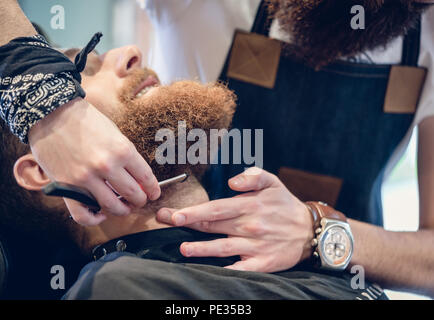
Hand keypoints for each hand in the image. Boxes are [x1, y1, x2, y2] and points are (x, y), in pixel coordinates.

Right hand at [29, 98, 160, 225]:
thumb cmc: (85, 120)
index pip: (146, 177)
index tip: (154, 193)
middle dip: (140, 200)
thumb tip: (138, 177)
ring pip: (112, 207)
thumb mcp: (114, 132)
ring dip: (122, 210)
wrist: (51, 113)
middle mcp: (106, 166)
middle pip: (133, 194)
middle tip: (140, 200)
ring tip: (123, 208)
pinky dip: (94, 219)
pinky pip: (83, 214)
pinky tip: (100, 215)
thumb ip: (126, 155)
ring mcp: (86, 178)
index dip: (153, 189)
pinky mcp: (67, 187)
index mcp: (122, 150)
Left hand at [156, 167, 313, 271]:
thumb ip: (252, 176)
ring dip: (201, 249)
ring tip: (183, 248)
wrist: (309, 231)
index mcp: (249, 205)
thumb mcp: (273, 182)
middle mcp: (250, 226)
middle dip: (187, 224)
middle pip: (213, 226)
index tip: (174, 214)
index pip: (216, 208)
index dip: (194, 211)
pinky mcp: (262, 263)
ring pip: (223, 248)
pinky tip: (209, 271)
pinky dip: (226, 270)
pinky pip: (241, 269)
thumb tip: (232, 181)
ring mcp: (255, 246)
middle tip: (165, 222)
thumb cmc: (285, 204)